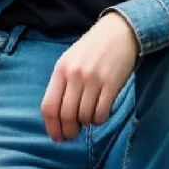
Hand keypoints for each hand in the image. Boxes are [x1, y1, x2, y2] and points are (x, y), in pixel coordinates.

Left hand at [41, 12, 139, 141]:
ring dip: (87, 123)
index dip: (51, 127)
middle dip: (69, 131)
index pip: (49, 106)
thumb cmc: (92, 48)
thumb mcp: (70, 60)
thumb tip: (57, 116)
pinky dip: (100, 119)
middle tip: (73, 135)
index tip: (57, 137)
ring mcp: (94, 80)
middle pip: (66, 115)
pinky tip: (101, 113)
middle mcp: (75, 75)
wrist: (119, 31)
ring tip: (90, 117)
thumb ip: (62, 84)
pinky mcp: (112, 84)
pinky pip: (102, 113)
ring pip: (85, 116)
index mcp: (61, 69)